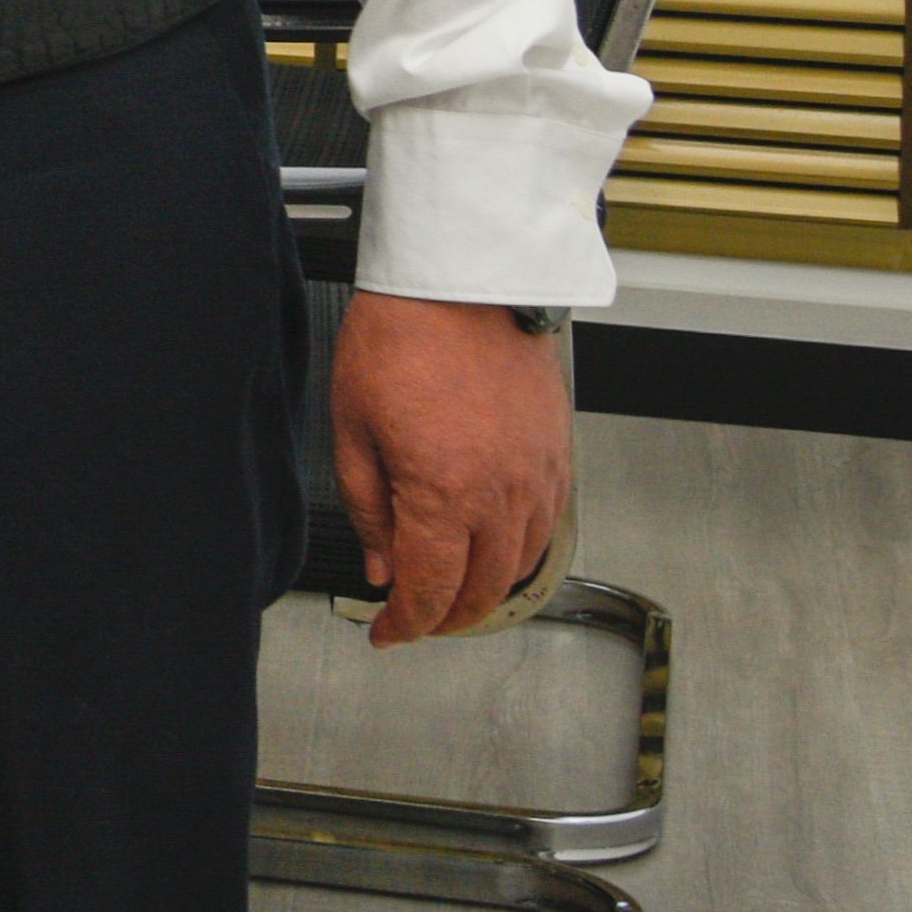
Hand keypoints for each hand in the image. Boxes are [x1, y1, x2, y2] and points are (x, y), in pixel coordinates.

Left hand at [325, 290, 572, 645]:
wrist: (461, 279)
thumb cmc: (402, 336)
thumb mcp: (353, 428)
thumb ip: (370, 508)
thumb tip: (381, 566)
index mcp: (444, 493)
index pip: (430, 593)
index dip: (405, 625)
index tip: (386, 632)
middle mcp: (500, 494)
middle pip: (481, 592)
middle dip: (444, 619)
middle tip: (414, 618)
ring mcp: (537, 475)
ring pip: (520, 566)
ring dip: (485, 591)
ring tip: (452, 590)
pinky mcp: (558, 453)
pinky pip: (546, 526)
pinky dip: (519, 551)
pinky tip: (494, 547)